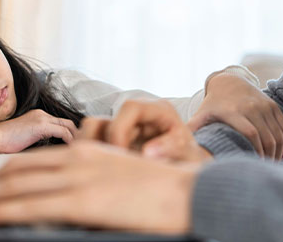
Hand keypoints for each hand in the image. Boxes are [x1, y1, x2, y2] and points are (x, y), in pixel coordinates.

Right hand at [0, 109, 77, 152]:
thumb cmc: (5, 144)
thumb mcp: (26, 139)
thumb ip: (40, 140)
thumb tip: (54, 154)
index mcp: (40, 116)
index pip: (63, 124)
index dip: (73, 135)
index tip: (78, 147)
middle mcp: (43, 114)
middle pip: (69, 123)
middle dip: (79, 135)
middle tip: (85, 149)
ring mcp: (42, 118)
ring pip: (69, 126)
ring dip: (77, 138)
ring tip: (81, 151)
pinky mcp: (41, 125)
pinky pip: (63, 131)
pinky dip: (71, 140)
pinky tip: (72, 151)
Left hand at [0, 141, 196, 233]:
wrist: (186, 191)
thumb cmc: (158, 189)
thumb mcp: (119, 174)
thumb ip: (90, 178)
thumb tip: (64, 194)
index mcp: (86, 151)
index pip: (31, 162)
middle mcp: (77, 158)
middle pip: (16, 170)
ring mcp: (78, 178)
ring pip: (15, 185)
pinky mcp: (82, 200)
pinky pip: (30, 205)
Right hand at [77, 100, 212, 161]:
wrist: (189, 165)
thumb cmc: (190, 157)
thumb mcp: (187, 152)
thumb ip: (171, 148)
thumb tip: (147, 152)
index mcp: (157, 110)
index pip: (129, 108)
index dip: (120, 129)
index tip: (121, 155)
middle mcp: (137, 115)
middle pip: (103, 119)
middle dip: (101, 145)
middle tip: (108, 168)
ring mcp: (123, 128)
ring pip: (92, 131)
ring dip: (93, 152)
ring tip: (104, 172)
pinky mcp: (115, 141)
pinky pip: (93, 145)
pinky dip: (94, 158)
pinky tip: (104, 174)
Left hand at [188, 74, 282, 159]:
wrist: (229, 82)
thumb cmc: (213, 105)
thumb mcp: (202, 115)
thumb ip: (193, 130)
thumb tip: (181, 149)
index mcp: (232, 111)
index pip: (250, 133)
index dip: (255, 150)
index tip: (253, 165)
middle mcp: (251, 106)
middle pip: (267, 137)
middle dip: (268, 156)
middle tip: (264, 169)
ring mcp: (264, 105)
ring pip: (278, 134)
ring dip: (277, 152)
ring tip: (270, 164)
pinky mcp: (273, 105)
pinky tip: (278, 153)